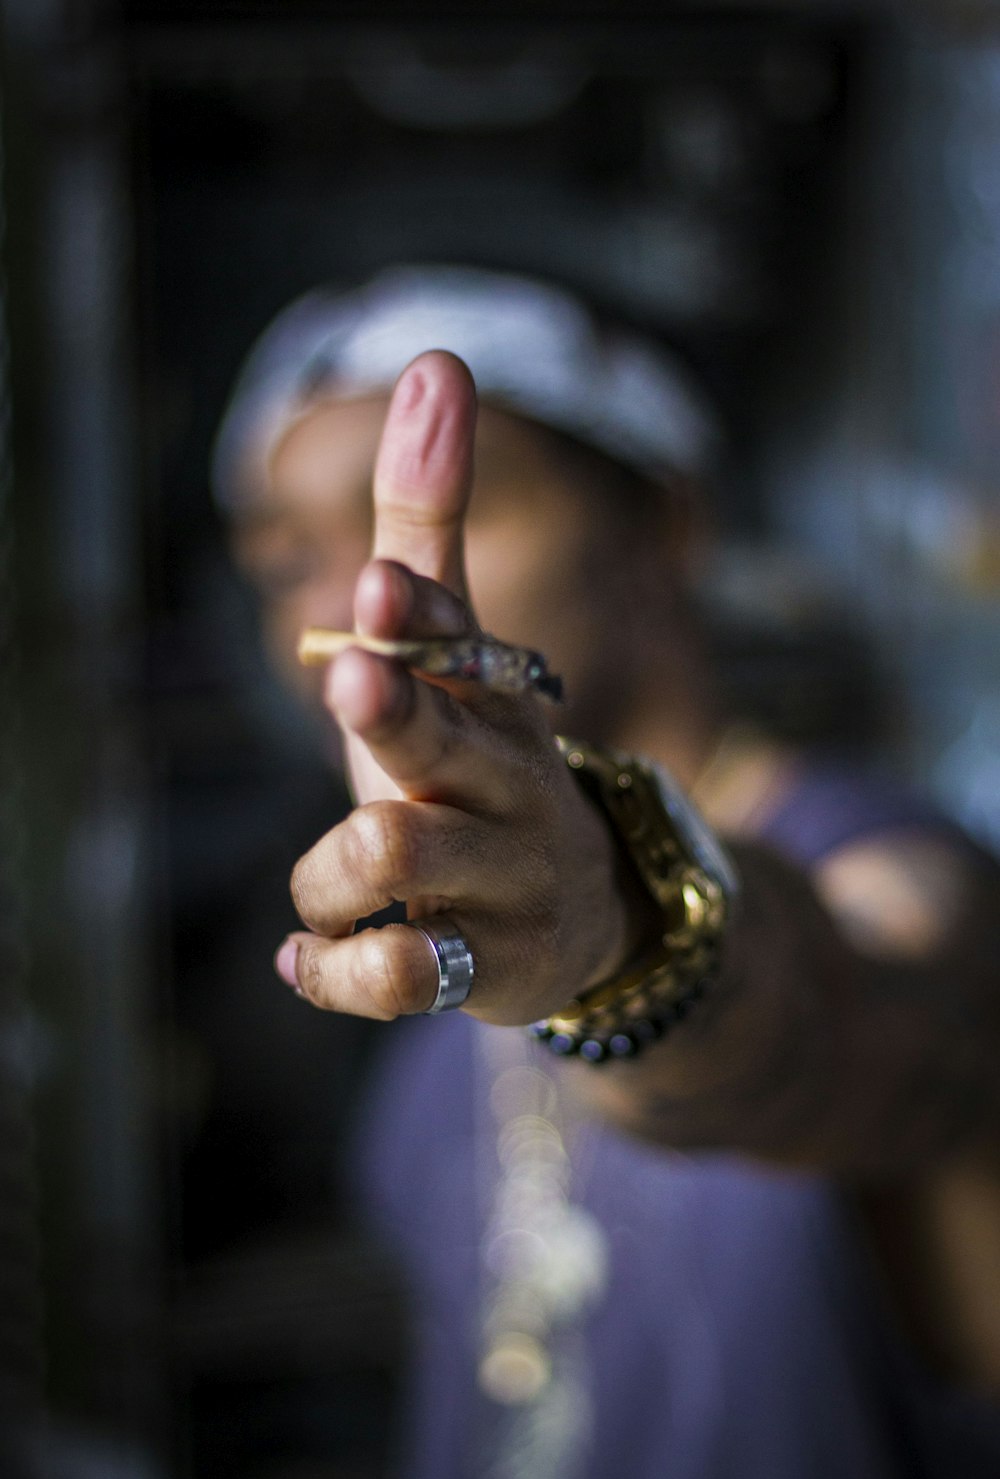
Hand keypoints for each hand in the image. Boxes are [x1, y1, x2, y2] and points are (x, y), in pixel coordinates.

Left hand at [274, 351, 632, 1024]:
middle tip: (355, 680)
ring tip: (331, 889)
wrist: (585, 916)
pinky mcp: (486, 969)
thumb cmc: (481, 770)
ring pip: (391, 860)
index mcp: (492, 699)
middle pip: (440, 743)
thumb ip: (430, 526)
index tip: (376, 589)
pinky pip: (396, 978)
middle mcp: (505, 781)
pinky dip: (333, 969)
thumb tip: (439, 359)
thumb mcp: (451, 654)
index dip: (416, 619)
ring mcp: (502, 879)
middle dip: (393, 712)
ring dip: (327, 873)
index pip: (458, 644)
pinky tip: (315, 958)